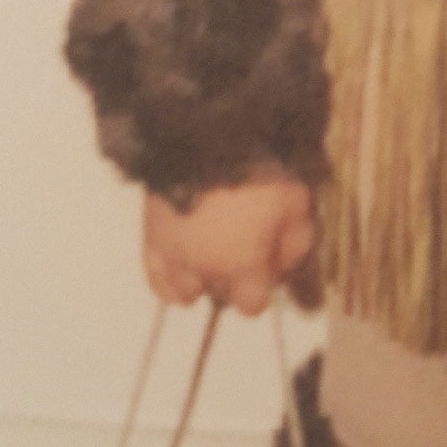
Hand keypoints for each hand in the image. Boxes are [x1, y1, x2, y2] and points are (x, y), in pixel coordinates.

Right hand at [142, 166, 317, 316]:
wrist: (202, 141)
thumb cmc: (253, 173)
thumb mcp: (294, 200)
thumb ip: (297, 238)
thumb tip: (288, 261)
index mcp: (242, 267)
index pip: (252, 306)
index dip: (261, 289)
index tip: (267, 267)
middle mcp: (205, 272)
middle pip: (220, 296)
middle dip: (233, 279)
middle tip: (241, 250)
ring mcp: (173, 257)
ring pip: (184, 293)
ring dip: (200, 280)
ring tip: (210, 256)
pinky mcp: (149, 238)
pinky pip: (154, 277)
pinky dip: (168, 277)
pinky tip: (181, 263)